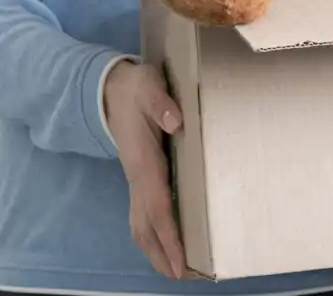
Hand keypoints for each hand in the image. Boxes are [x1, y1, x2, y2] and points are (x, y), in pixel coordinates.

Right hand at [104, 60, 186, 279]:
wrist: (113, 88)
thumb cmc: (138, 90)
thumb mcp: (150, 88)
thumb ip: (162, 104)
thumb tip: (176, 122)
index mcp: (144, 163)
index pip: (157, 208)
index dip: (170, 236)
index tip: (182, 262)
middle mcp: (137, 178)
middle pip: (147, 227)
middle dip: (164, 254)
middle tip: (186, 277)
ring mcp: (135, 180)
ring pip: (142, 224)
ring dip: (157, 250)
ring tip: (177, 272)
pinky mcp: (139, 177)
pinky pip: (143, 214)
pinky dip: (153, 235)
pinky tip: (165, 244)